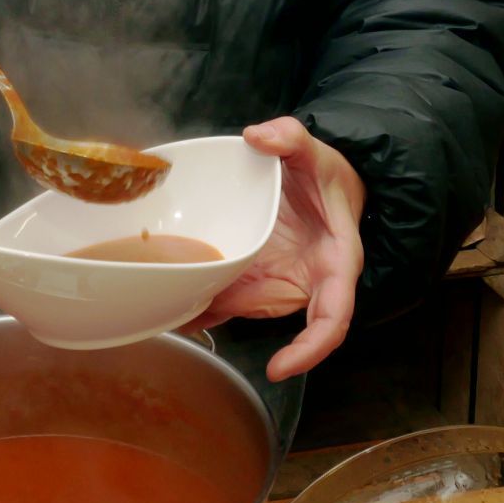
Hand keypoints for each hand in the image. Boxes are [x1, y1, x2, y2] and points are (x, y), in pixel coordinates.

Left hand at [194, 118, 366, 381]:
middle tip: (187, 316)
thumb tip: (259, 135)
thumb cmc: (329, 178)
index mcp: (336, 263)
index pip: (332, 318)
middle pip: (270, 311)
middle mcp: (308, 281)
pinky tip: (171, 298)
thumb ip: (292, 137)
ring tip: (167, 309)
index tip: (280, 367)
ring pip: (243, 305)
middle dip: (231, 314)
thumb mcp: (316, 151)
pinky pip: (231, 292)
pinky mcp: (257, 274)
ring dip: (209, 309)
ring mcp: (280, 279)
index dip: (309, 348)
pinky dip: (204, 297)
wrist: (326, 183)